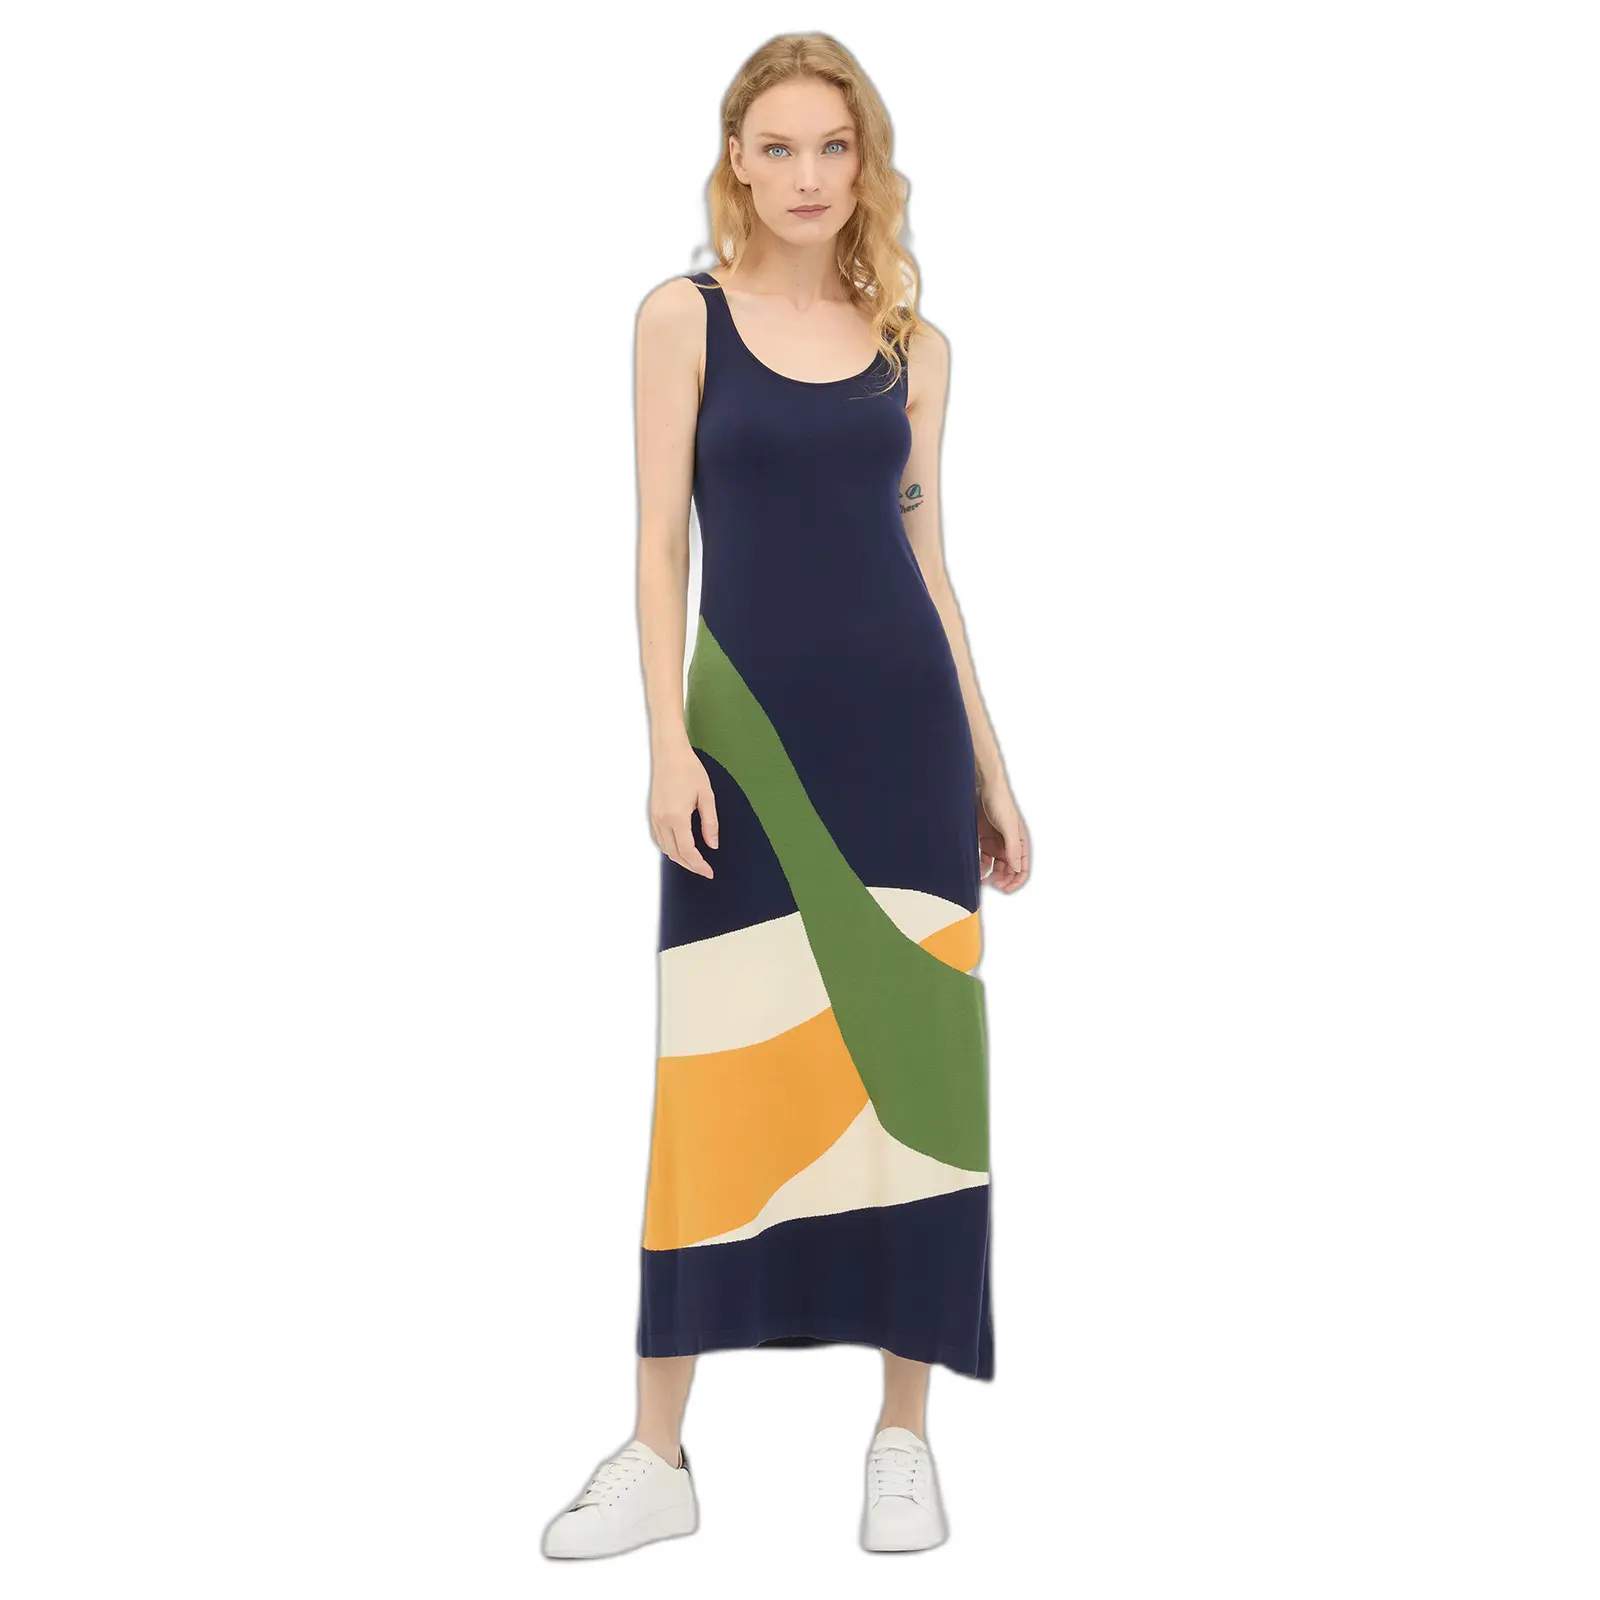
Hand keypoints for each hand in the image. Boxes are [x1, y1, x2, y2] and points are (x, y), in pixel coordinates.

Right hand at [650, 744, 717, 877]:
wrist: (669, 753)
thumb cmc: (689, 770)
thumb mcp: (706, 796)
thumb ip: (710, 823)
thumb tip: (712, 845)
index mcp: (677, 817)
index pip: (687, 851)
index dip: (699, 865)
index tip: (709, 872)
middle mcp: (662, 820)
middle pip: (675, 854)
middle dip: (690, 865)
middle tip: (705, 870)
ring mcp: (655, 817)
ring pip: (665, 848)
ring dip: (679, 858)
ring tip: (695, 861)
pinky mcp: (652, 813)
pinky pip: (658, 839)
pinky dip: (669, 848)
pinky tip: (679, 848)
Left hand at [977, 775, 1028, 891]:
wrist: (981, 785)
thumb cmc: (1000, 800)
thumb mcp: (1008, 826)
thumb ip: (1012, 848)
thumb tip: (1016, 869)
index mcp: (1019, 842)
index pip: (1022, 868)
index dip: (1015, 881)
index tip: (1005, 889)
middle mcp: (1008, 845)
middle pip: (1007, 870)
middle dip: (1001, 880)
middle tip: (991, 884)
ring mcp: (995, 843)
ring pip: (994, 867)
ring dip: (989, 875)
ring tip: (980, 878)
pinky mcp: (982, 839)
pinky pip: (982, 858)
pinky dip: (979, 865)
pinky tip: (974, 868)